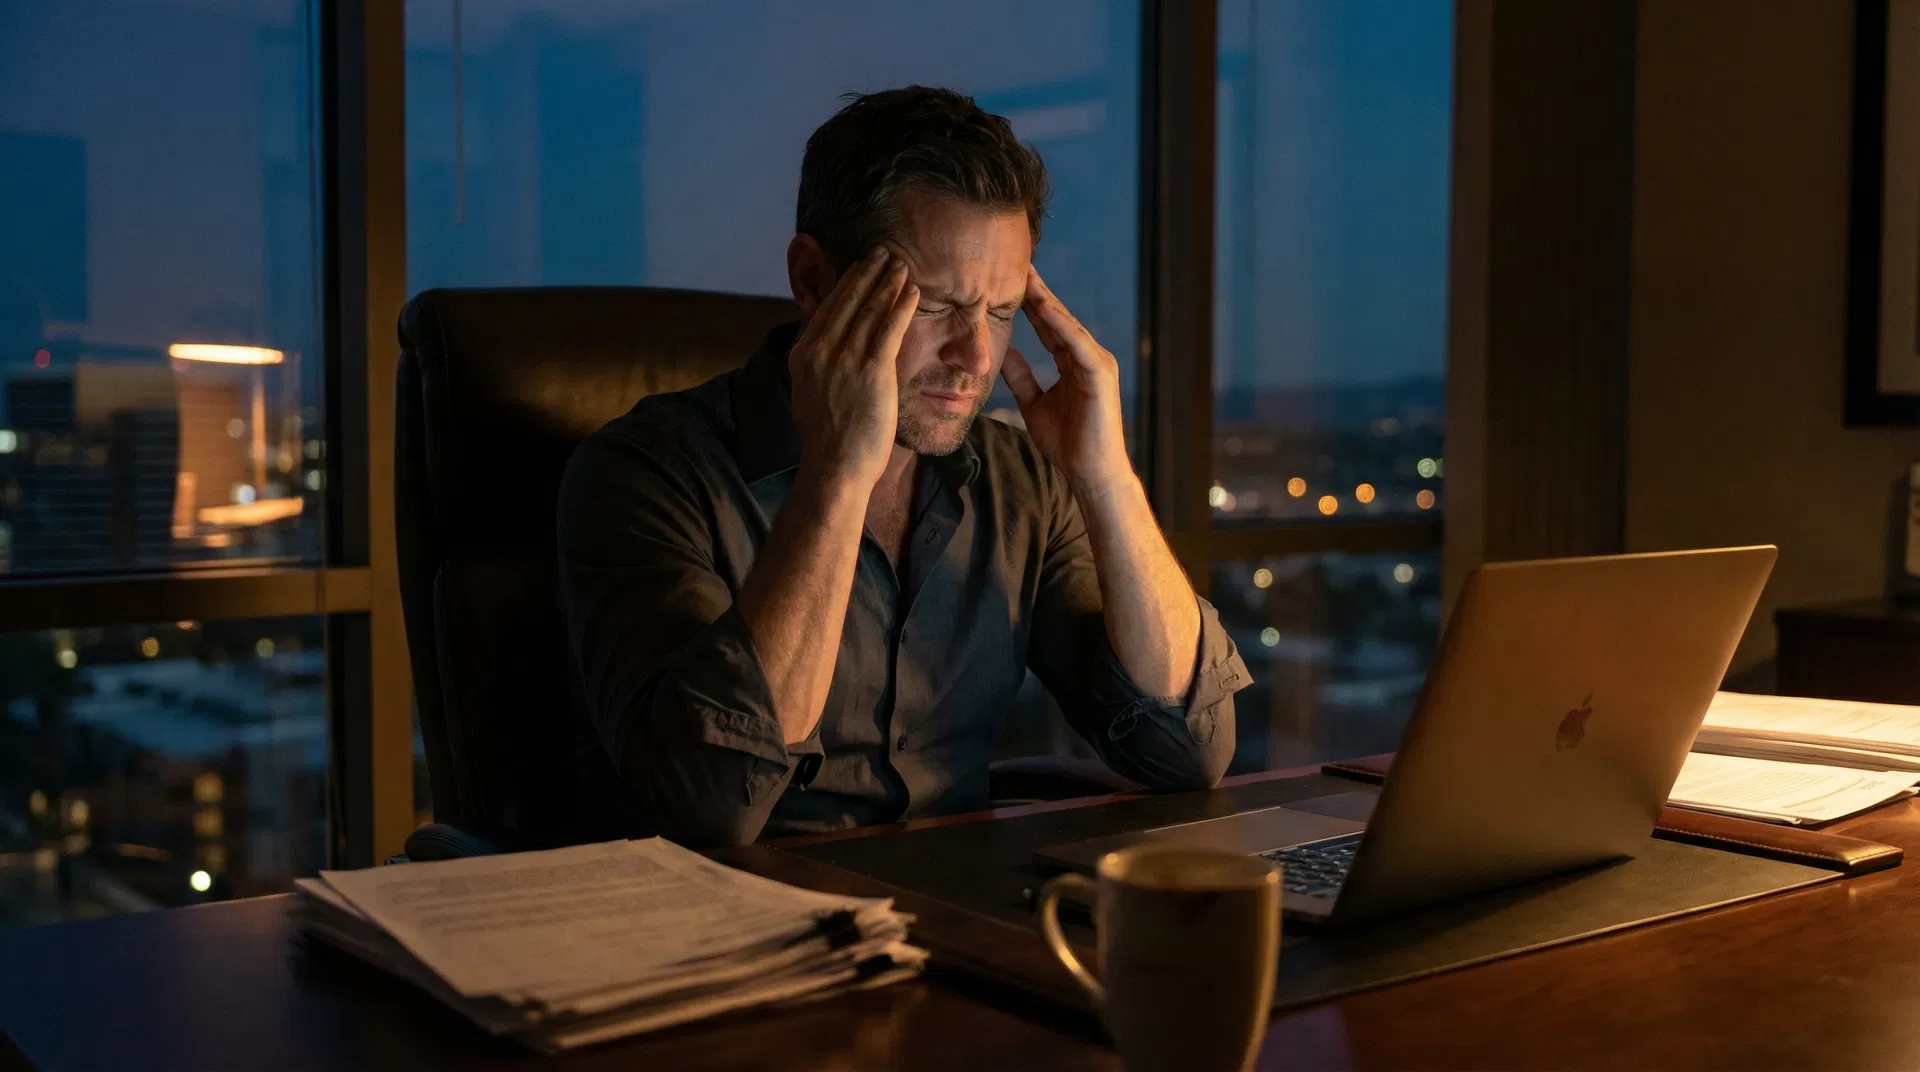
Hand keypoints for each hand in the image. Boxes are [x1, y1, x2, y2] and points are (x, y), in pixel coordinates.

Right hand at [788, 248, 918, 488]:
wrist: (834, 466)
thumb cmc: (827, 438)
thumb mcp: (809, 392)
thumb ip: (817, 365)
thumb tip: (827, 347)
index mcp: (803, 354)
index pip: (828, 308)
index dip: (847, 283)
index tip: (861, 266)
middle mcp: (821, 350)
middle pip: (848, 301)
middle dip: (868, 272)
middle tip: (884, 252)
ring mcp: (846, 359)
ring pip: (870, 309)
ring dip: (888, 283)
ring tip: (902, 265)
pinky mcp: (872, 370)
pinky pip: (890, 328)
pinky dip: (902, 306)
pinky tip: (912, 291)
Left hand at [1002, 269, 1133, 494]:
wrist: (1090, 473)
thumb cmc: (1067, 444)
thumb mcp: (1033, 404)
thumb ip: (1021, 377)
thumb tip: (1003, 352)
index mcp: (1072, 362)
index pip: (1048, 326)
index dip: (1029, 303)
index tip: (1008, 281)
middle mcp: (1087, 356)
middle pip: (1058, 318)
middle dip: (1038, 292)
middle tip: (1017, 263)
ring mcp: (1097, 363)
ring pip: (1068, 325)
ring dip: (1047, 301)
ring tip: (1027, 277)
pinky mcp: (1100, 374)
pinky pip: (1077, 344)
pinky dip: (1061, 325)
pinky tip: (1044, 308)